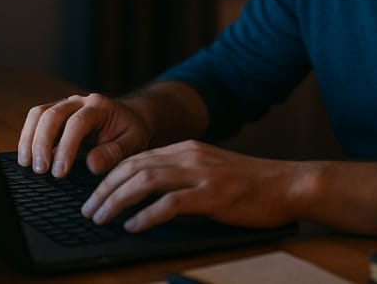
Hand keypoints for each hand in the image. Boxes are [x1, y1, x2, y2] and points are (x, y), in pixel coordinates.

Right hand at [17, 93, 150, 177]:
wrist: (130, 117)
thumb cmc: (131, 132)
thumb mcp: (133, 143)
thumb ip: (114, 153)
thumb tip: (91, 164)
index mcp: (99, 106)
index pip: (77, 123)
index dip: (65, 147)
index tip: (59, 172)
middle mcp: (79, 101)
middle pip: (52, 115)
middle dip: (42, 143)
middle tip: (40, 171)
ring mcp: (65, 104)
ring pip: (38, 114)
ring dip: (29, 139)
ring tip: (27, 164)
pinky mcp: (55, 112)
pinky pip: (36, 119)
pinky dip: (28, 137)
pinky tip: (27, 157)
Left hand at [80, 140, 304, 231]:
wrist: (288, 184)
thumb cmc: (252, 184)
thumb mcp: (212, 170)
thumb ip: (183, 175)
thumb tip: (149, 194)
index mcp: (188, 149)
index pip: (137, 158)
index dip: (110, 176)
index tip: (94, 195)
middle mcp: (190, 156)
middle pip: (134, 167)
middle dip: (105, 190)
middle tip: (88, 210)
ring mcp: (202, 174)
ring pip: (145, 181)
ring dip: (117, 201)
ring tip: (102, 219)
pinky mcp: (213, 196)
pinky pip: (170, 204)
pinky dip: (147, 215)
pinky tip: (133, 227)